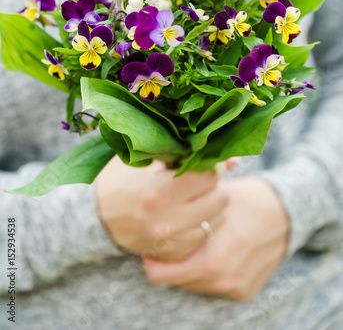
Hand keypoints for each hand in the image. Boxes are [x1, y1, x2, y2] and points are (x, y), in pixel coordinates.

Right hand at [95, 156, 229, 260]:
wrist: (96, 216)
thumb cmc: (122, 179)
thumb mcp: (149, 159)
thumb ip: (188, 155)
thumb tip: (232, 159)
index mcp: (160, 192)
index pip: (209, 176)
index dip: (208, 166)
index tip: (198, 165)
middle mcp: (168, 221)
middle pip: (220, 198)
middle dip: (213, 186)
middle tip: (197, 182)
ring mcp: (171, 242)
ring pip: (217, 219)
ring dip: (211, 206)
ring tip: (192, 198)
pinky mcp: (173, 255)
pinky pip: (205, 237)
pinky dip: (201, 225)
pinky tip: (187, 215)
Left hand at [143, 175, 288, 300]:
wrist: (286, 211)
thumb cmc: (244, 198)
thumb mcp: (209, 197)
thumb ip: (181, 205)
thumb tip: (153, 196)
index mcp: (209, 258)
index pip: (158, 275)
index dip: (152, 257)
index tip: (153, 242)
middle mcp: (220, 279)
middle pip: (174, 280)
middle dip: (169, 261)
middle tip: (172, 239)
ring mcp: (233, 286)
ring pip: (193, 284)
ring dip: (189, 266)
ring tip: (196, 241)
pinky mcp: (244, 291)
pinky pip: (214, 286)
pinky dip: (210, 271)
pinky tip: (215, 249)